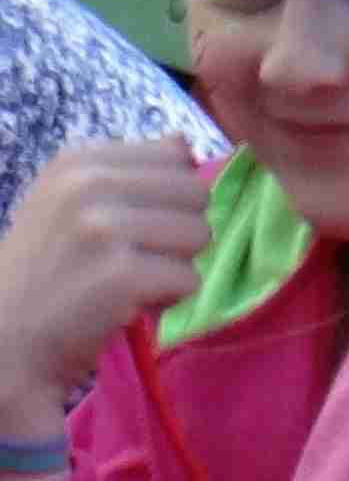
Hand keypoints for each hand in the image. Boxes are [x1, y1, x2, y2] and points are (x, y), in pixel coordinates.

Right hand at [0, 137, 211, 447]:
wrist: (9, 335)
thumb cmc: (48, 271)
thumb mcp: (72, 202)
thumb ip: (129, 174)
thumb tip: (185, 145)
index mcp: (78, 160)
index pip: (174, 156)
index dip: (170, 199)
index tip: (134, 226)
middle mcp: (88, 183)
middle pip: (195, 194)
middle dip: (179, 232)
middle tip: (136, 260)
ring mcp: (104, 226)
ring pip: (198, 235)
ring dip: (175, 268)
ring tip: (131, 283)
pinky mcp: (122, 273)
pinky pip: (189, 280)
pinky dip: (169, 301)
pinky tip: (131, 306)